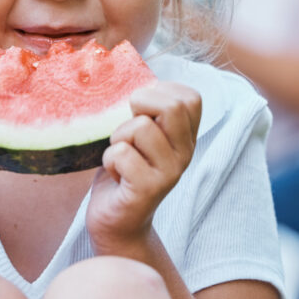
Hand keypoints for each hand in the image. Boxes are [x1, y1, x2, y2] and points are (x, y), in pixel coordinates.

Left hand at [86, 81, 200, 255]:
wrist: (117, 221)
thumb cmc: (123, 171)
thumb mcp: (138, 135)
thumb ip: (145, 112)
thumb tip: (133, 77)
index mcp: (185, 137)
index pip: (190, 96)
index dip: (159, 92)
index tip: (139, 109)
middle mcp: (185, 153)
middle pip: (171, 106)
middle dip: (138, 106)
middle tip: (126, 129)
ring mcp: (170, 172)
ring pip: (139, 128)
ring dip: (117, 139)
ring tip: (120, 158)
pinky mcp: (148, 189)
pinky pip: (121, 154)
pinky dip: (109, 160)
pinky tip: (115, 176)